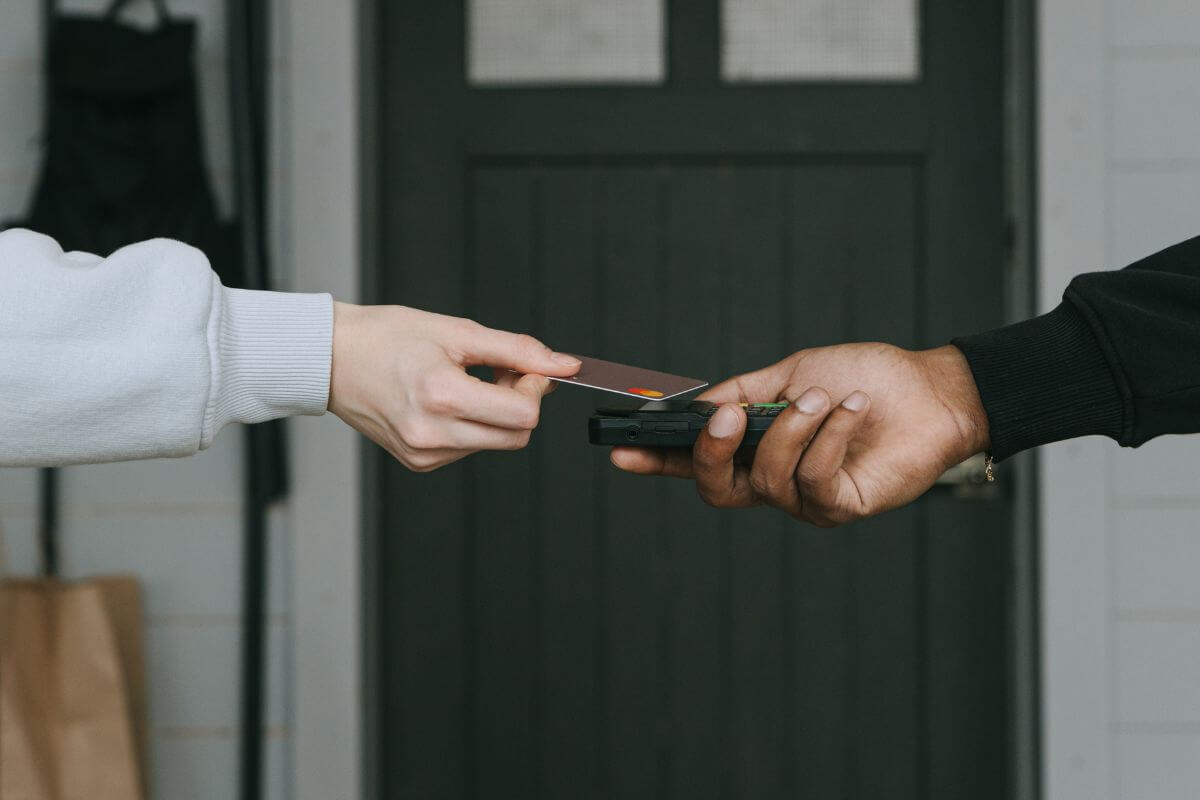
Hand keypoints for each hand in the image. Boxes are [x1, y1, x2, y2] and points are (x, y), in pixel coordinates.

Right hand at [328, 302, 580, 470]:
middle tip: (498, 373)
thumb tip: (563, 365)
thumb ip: (516, 350)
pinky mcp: (419, 462)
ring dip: (496, 414)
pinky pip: (469, 448)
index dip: (535, 389)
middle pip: (516, 435)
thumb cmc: (384, 338)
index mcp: (442, 396)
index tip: (526, 369)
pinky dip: (472, 425)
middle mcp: (432, 433)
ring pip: (495, 443)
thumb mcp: (457, 331)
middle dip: (519, 403)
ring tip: (466, 382)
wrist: (331, 359)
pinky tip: (448, 401)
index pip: (524, 415)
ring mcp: (424, 453)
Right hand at [610, 343, 988, 525]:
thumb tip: (695, 409)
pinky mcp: (841, 506)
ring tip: (825, 396)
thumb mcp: (791, 374)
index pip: (695, 462)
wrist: (930, 389)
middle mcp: (775, 479)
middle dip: (710, 452)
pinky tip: (851, 409)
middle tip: (727, 418)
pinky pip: (813, 480)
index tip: (621, 451)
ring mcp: (806, 498)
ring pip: (766, 477)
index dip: (656, 461)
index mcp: (756, 448)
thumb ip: (741, 393)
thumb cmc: (864, 377)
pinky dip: (830, 436)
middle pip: (716, 487)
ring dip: (793, 429)